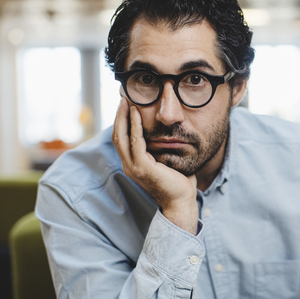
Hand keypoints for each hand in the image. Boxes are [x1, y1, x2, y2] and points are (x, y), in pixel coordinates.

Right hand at [112, 98, 198, 234]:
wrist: (182, 200)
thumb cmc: (178, 181)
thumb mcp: (165, 160)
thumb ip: (159, 147)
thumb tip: (163, 131)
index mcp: (132, 165)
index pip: (121, 140)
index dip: (121, 122)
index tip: (125, 105)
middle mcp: (129, 166)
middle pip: (117, 136)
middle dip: (119, 116)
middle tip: (123, 98)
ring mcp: (134, 168)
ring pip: (122, 137)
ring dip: (124, 117)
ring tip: (127, 102)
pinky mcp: (143, 168)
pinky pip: (135, 142)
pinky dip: (134, 126)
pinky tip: (137, 114)